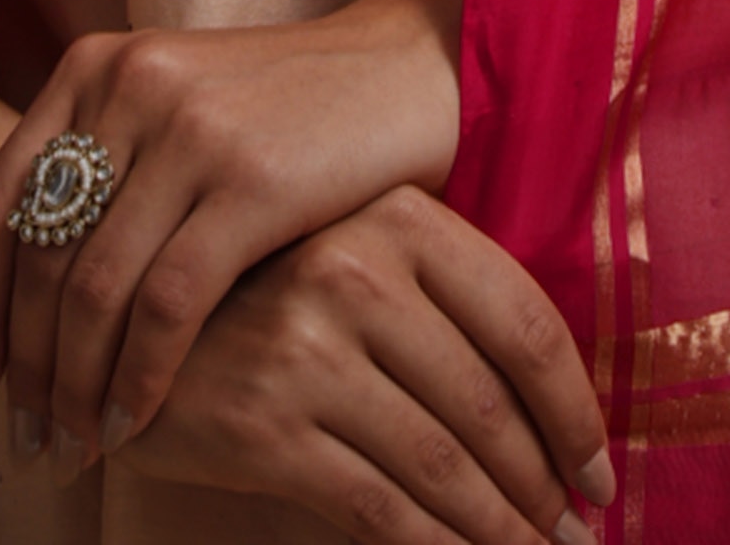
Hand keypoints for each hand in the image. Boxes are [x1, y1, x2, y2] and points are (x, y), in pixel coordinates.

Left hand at [0, 0, 468, 475]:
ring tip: (74, 448)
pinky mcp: (252, 179)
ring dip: (74, 388)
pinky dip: (140, 376)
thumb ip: (91, 168)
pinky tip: (134, 422)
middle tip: (26, 442)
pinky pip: (167, 303)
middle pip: (38, 260)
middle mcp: (129, 86)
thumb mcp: (171, 109)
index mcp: (94, 65)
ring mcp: (190, 129)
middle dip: (25, 370)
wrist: (404, 70)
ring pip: (93, 289)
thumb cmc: (282, 108)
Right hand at [111, 183, 615, 543]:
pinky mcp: (265, 424)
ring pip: (442, 464)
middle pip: (489, 403)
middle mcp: (357, 271)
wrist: (129, 317)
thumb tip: (556, 420)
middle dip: (543, 487)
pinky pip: (379, 507)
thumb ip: (444, 308)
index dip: (574, 411)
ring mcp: (307, 347)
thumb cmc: (269, 295)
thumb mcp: (359, 261)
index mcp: (400, 218)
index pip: (524, 321)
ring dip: (501, 529)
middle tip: (575, 538)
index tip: (600, 475)